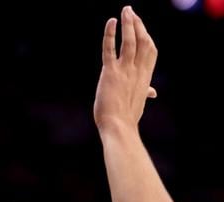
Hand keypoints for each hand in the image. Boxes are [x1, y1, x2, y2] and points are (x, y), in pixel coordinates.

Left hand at [94, 6, 157, 133]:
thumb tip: (152, 93)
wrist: (119, 127)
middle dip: (138, 25)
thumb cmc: (127, 118)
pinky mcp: (111, 73)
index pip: (150, 50)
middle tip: (131, 11)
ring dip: (129, 24)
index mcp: (145, 76)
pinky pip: (110, 50)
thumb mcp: (138, 102)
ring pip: (130, 41)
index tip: (140, 26)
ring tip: (126, 10)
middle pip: (143, 41)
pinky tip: (111, 22)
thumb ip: (145, 92)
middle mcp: (138, 71)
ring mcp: (125, 71)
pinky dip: (110, 35)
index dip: (146, 36)